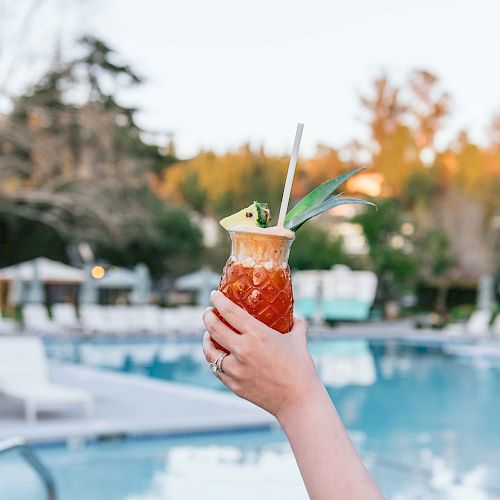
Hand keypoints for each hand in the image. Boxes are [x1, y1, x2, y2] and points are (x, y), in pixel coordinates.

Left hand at [202, 290, 321, 418]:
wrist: (299, 401)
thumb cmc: (301, 368)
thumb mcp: (299, 339)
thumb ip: (296, 324)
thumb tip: (294, 316)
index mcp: (257, 334)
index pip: (229, 311)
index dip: (218, 300)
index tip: (214, 295)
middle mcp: (243, 350)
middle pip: (214, 328)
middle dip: (207, 317)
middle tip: (208, 312)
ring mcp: (236, 369)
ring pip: (210, 351)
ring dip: (206, 340)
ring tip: (208, 335)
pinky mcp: (234, 385)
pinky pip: (217, 369)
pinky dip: (214, 360)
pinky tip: (216, 355)